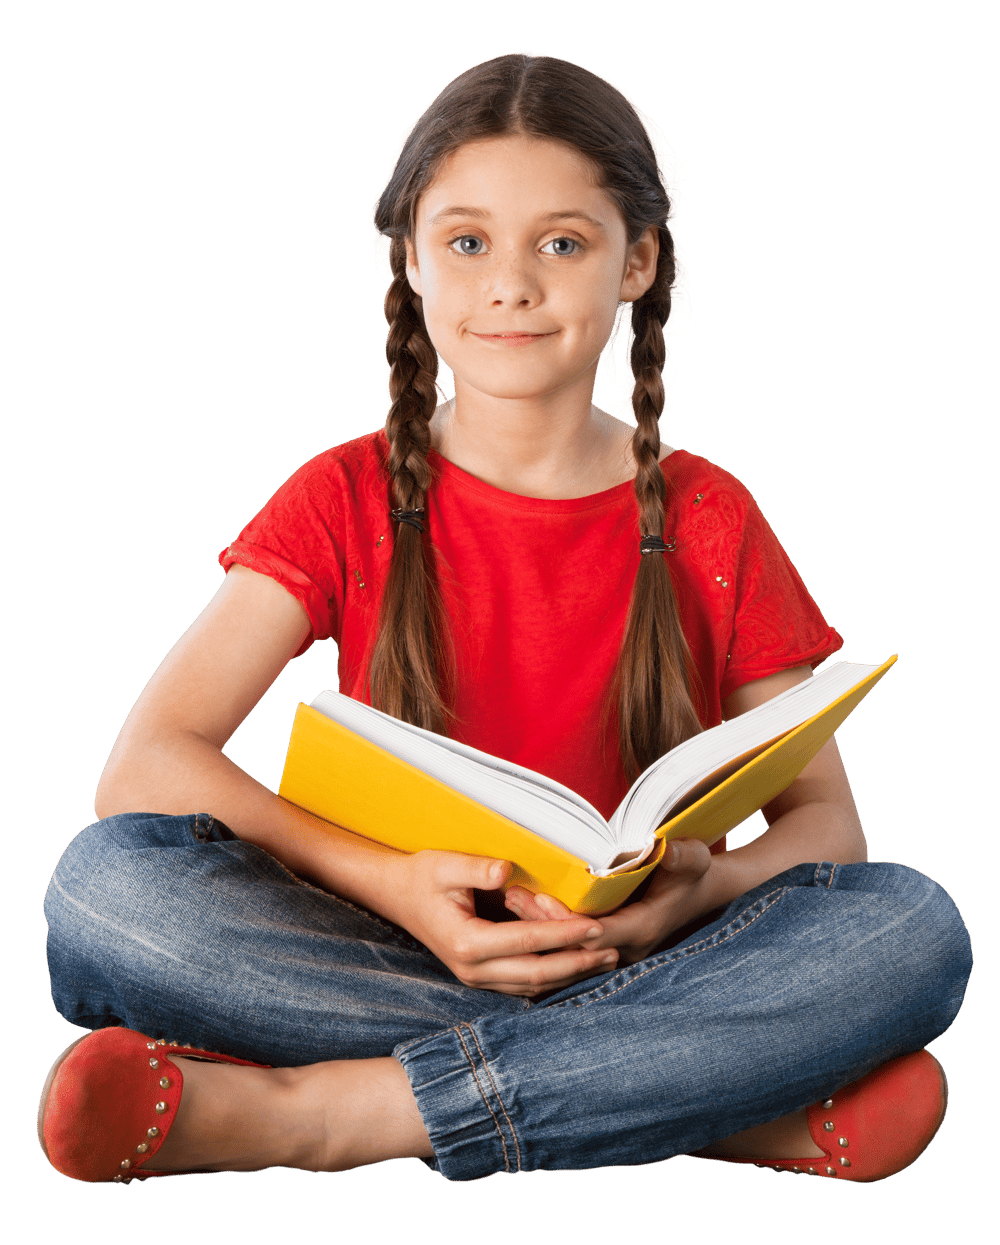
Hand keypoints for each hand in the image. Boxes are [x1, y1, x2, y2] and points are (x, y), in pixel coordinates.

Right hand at [387, 850, 619, 996]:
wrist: (395, 895)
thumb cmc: (422, 875)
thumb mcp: (445, 864)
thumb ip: (477, 868)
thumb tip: (507, 870)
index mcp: (467, 942)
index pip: (528, 941)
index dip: (564, 934)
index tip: (596, 924)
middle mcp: (471, 969)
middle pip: (536, 974)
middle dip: (577, 963)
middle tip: (613, 951)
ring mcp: (474, 978)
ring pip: (532, 985)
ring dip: (569, 974)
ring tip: (603, 960)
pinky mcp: (479, 976)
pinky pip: (522, 984)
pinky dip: (551, 977)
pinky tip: (574, 966)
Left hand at [504, 839, 716, 965]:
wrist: (701, 892)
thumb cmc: (694, 872)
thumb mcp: (695, 859)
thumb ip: (682, 856)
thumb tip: (666, 847)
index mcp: (644, 928)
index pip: (598, 934)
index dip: (568, 920)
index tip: (542, 899)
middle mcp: (626, 947)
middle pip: (575, 944)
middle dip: (543, 923)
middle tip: (512, 895)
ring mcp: (615, 950)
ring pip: (570, 946)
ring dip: (540, 925)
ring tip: (510, 897)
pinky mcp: (606, 945)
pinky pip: (572, 943)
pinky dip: (548, 927)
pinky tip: (522, 907)